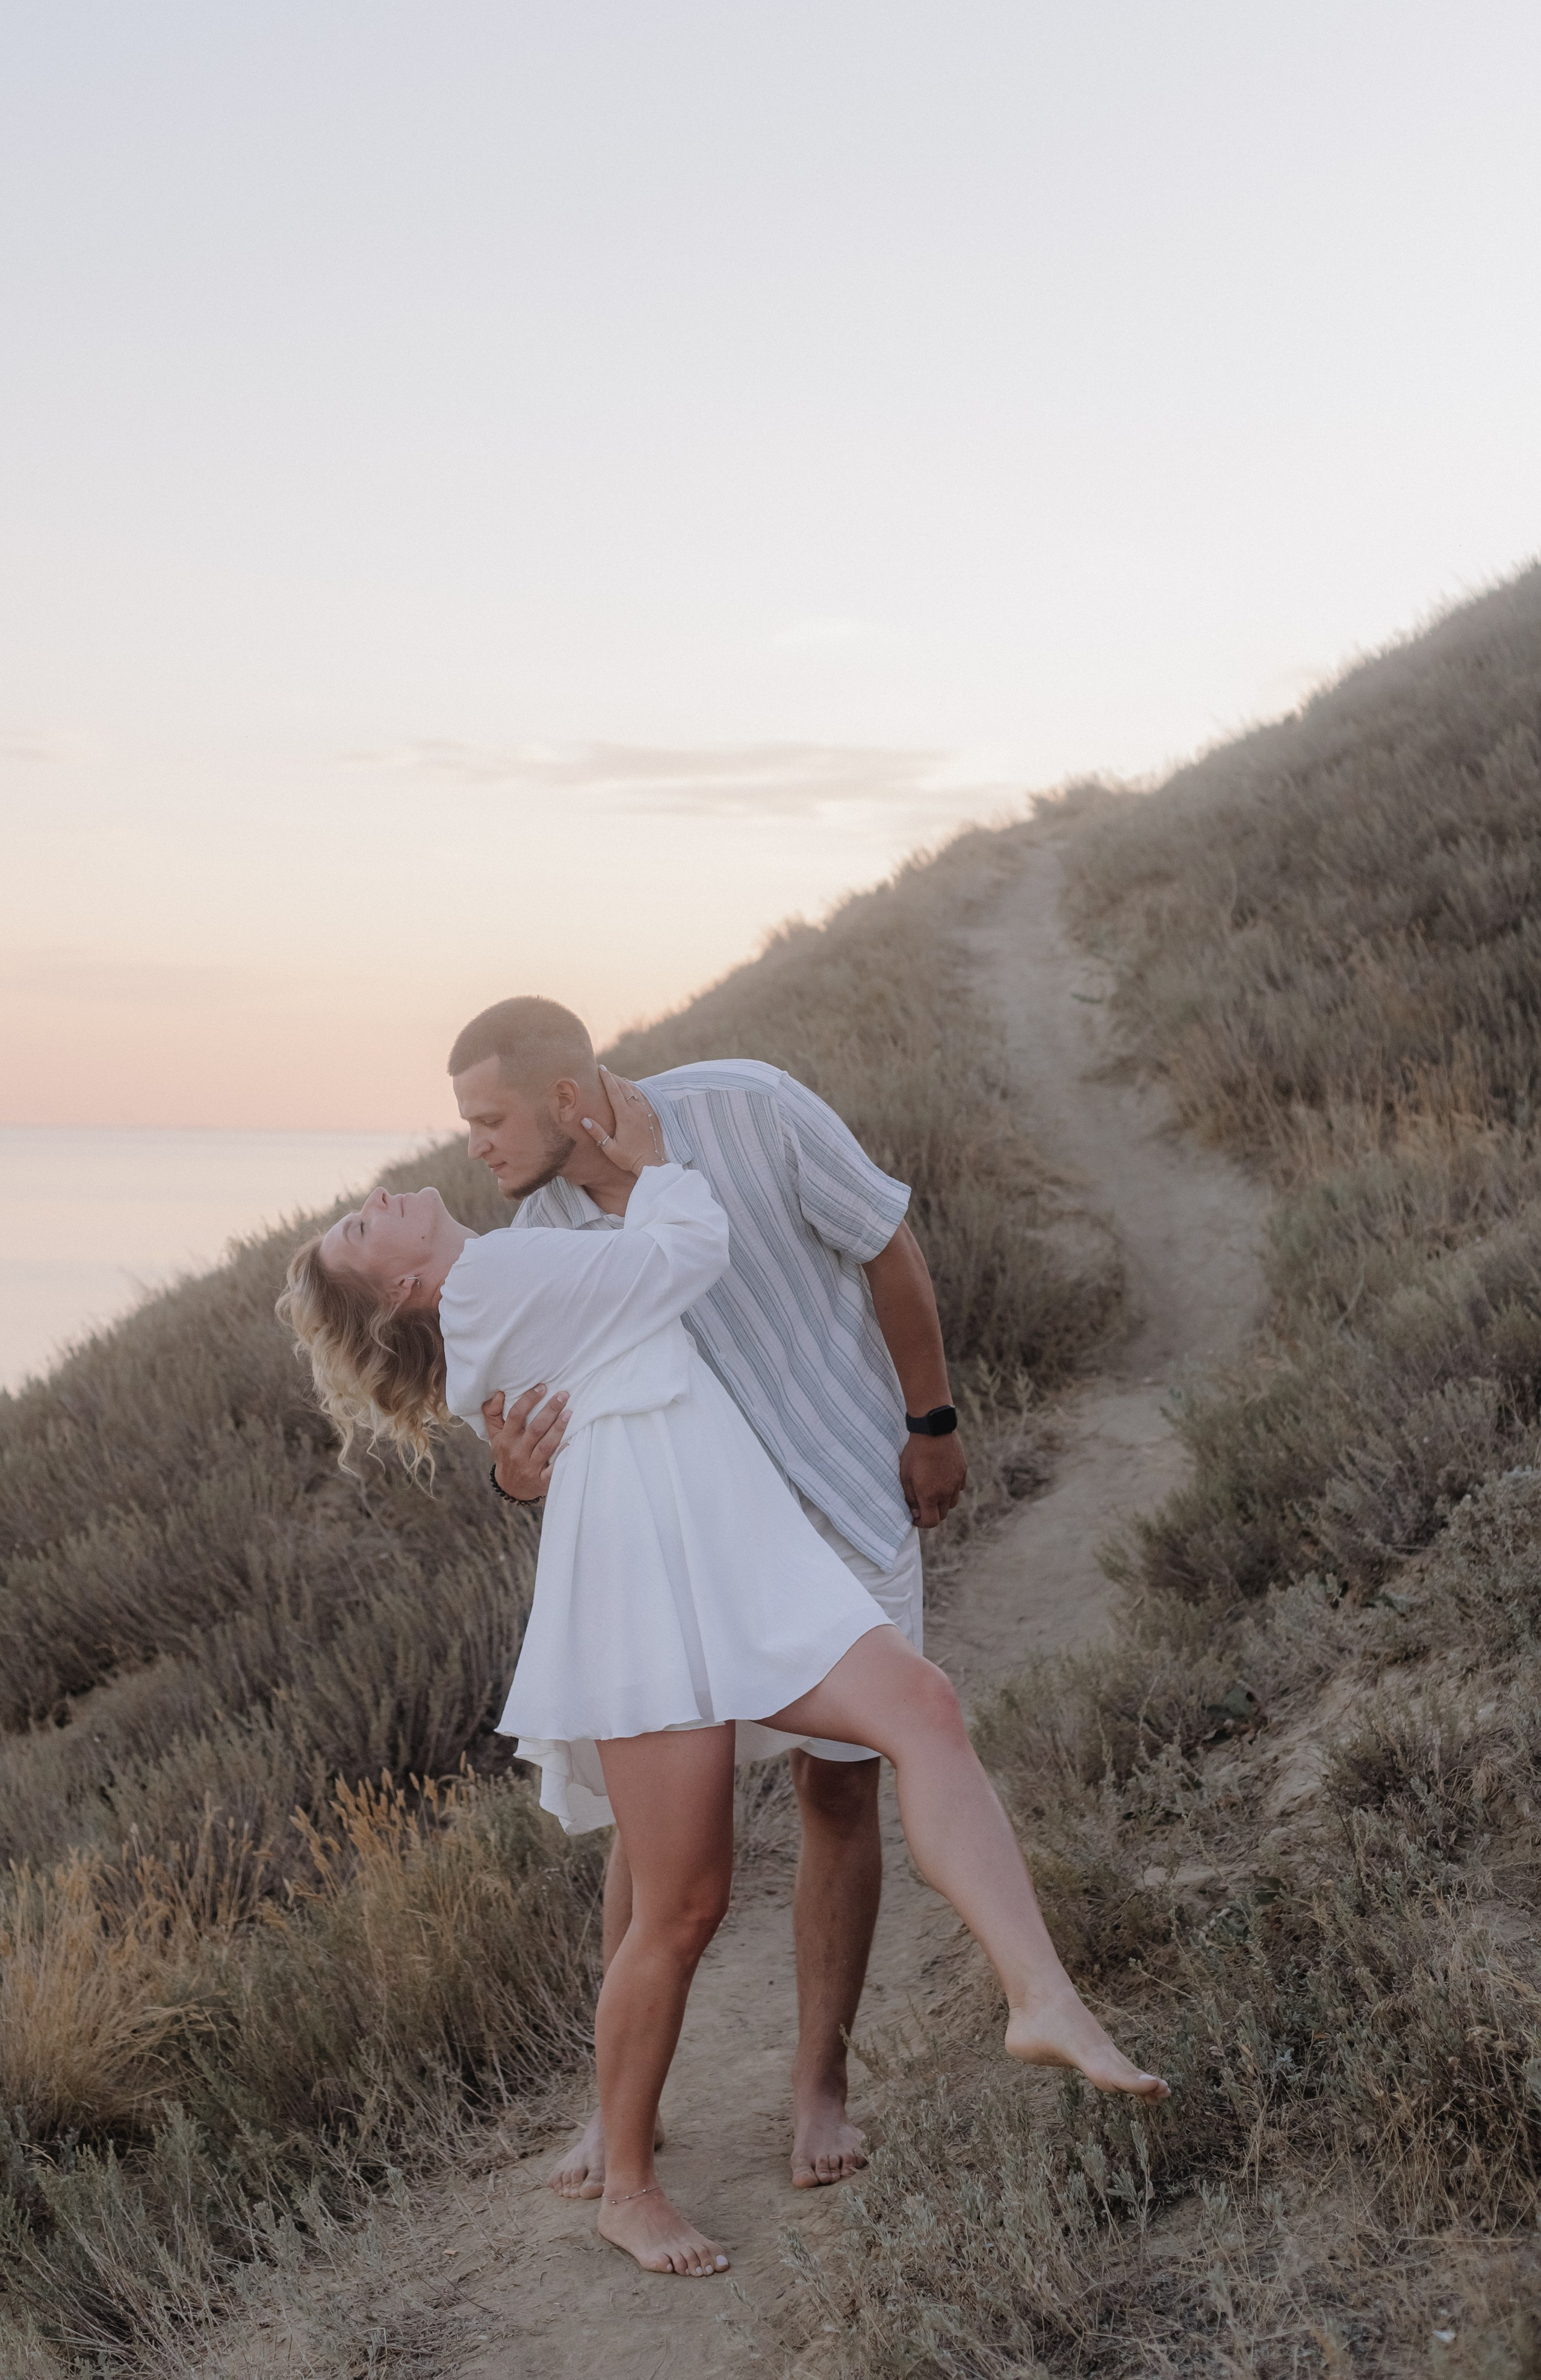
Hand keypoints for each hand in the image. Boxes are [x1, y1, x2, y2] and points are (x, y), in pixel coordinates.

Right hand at [483, 1383, 569, 1500]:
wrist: (510, 1487)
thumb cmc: (505, 1453)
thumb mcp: (494, 1435)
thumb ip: (492, 1413)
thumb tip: (499, 1393)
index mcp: (506, 1439)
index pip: (516, 1415)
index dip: (529, 1400)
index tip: (542, 1387)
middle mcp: (517, 1452)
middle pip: (535, 1428)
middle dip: (550, 1410)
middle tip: (563, 1395)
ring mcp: (529, 1467)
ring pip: (545, 1446)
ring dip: (558, 1429)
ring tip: (569, 1412)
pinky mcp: (541, 1480)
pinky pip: (552, 1470)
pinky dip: (561, 1458)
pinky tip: (571, 1444)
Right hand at [581, 1065, 666, 1176]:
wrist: (651, 1163)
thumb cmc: (629, 1158)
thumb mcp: (610, 1148)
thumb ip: (597, 1133)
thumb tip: (584, 1120)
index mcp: (625, 1116)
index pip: (614, 1091)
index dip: (607, 1078)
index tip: (601, 1068)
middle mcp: (637, 1110)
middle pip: (624, 1086)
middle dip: (614, 1077)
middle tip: (605, 1071)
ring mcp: (646, 1111)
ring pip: (635, 1090)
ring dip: (625, 1082)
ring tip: (615, 1079)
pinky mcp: (652, 1115)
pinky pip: (643, 1096)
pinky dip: (635, 1089)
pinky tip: (631, 1090)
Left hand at [900, 1431, 967, 1527]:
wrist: (934, 1430)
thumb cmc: (915, 1452)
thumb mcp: (905, 1476)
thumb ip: (910, 1498)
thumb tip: (915, 1513)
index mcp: (929, 1495)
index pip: (930, 1522)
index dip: (921, 1523)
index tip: (915, 1517)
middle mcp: (946, 1492)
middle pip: (942, 1515)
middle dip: (931, 1513)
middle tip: (922, 1504)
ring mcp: (956, 1482)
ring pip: (952, 1503)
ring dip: (942, 1503)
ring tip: (932, 1491)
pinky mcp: (962, 1472)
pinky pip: (958, 1488)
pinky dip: (951, 1489)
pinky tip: (942, 1478)